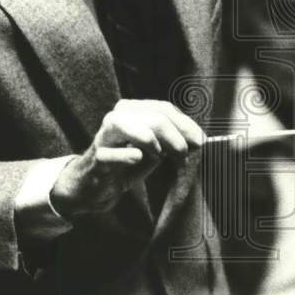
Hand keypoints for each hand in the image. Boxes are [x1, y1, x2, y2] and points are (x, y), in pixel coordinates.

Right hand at [50, 100, 204, 218]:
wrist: (94, 186)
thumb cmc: (127, 163)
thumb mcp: (155, 148)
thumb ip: (174, 139)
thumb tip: (199, 139)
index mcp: (132, 108)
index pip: (165, 109)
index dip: (186, 125)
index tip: (200, 142)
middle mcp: (117, 116)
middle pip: (157, 120)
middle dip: (177, 140)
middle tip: (183, 157)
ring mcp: (104, 136)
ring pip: (137, 130)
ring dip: (156, 145)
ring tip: (159, 158)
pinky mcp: (97, 158)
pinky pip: (115, 155)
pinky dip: (129, 157)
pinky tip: (137, 159)